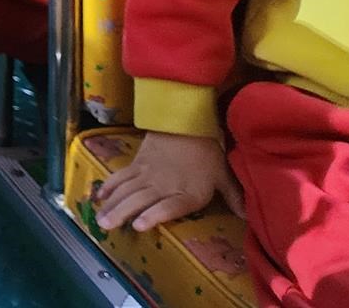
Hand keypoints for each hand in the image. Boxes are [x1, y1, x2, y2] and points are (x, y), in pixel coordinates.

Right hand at [97, 131, 243, 230]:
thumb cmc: (206, 152)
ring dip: (111, 205)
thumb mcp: (223, 176)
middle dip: (121, 214)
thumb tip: (249, 217)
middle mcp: (163, 186)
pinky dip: (109, 187)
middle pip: (139, 201)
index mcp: (186, 193)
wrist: (185, 122)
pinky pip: (120, 177)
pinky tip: (100, 196)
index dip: (152, 216)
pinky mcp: (136, 165)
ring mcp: (146, 175)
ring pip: (125, 191)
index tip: (138, 226)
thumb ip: (233, 198)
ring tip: (99, 218)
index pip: (167, 207)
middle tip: (105, 226)